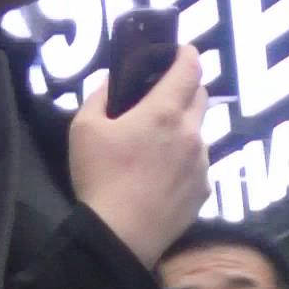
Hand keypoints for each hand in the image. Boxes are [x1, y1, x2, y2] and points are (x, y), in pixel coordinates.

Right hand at [68, 49, 213, 268]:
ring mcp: (202, 164)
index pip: (190, 68)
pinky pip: (199, 164)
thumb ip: (100, 95)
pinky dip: (186, 160)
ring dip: (185, 128)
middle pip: (201, 96)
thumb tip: (111, 80)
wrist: (119, 237)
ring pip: (200, 132)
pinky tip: (163, 176)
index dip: (187, 54)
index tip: (180, 51)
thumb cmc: (99, 178)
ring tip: (159, 145)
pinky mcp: (204, 190)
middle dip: (186, 88)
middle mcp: (192, 133)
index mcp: (164, 111)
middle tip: (163, 97)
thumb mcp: (84, 128)